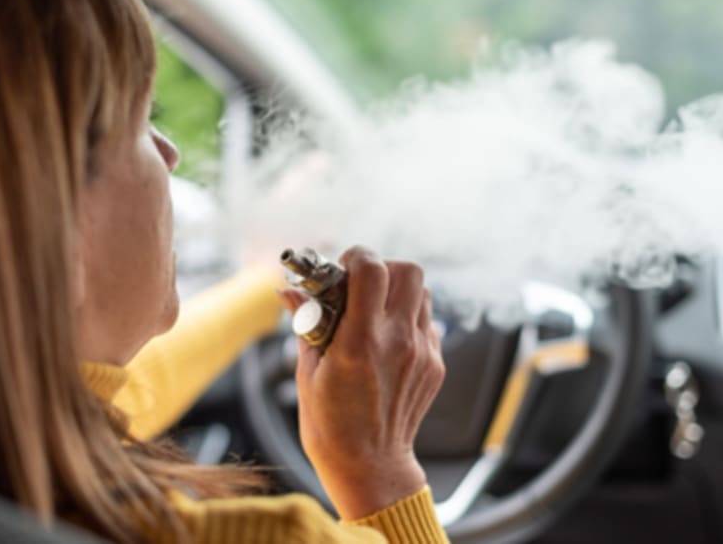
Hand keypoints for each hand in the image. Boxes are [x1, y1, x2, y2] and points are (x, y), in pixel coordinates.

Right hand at [282, 246, 445, 519]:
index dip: (357, 256)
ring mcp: (422, 353)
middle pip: (408, 270)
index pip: (372, 270)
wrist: (370, 466)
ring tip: (374, 311)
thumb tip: (287, 290)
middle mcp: (398, 342)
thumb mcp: (308, 371)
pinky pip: (427, 321)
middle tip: (361, 285)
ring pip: (423, 292)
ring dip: (398, 291)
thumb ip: (306, 323)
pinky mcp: (435, 364)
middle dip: (383, 267)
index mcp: (360, 342)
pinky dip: (408, 318)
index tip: (343, 266)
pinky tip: (388, 339)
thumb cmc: (330, 424)